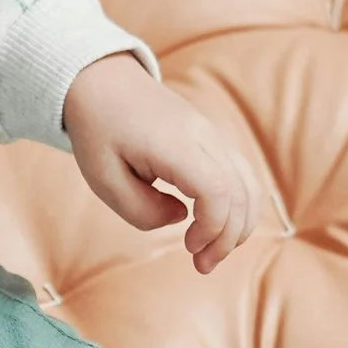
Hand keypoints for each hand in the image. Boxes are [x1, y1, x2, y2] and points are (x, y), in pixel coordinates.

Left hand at [62, 51, 263, 273]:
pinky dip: (237, 206)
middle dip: (228, 237)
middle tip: (202, 264)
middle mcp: (204, 137)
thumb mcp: (103, 179)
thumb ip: (141, 210)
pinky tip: (214, 225)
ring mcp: (212, 135)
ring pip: (249, 184)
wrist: (102, 82)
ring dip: (239, 224)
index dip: (213, 228)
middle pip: (241, 193)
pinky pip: (240, 175)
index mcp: (176, 145)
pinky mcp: (212, 140)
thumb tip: (181, 219)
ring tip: (212, 250)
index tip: (189, 247)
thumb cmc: (99, 130)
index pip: (218, 191)